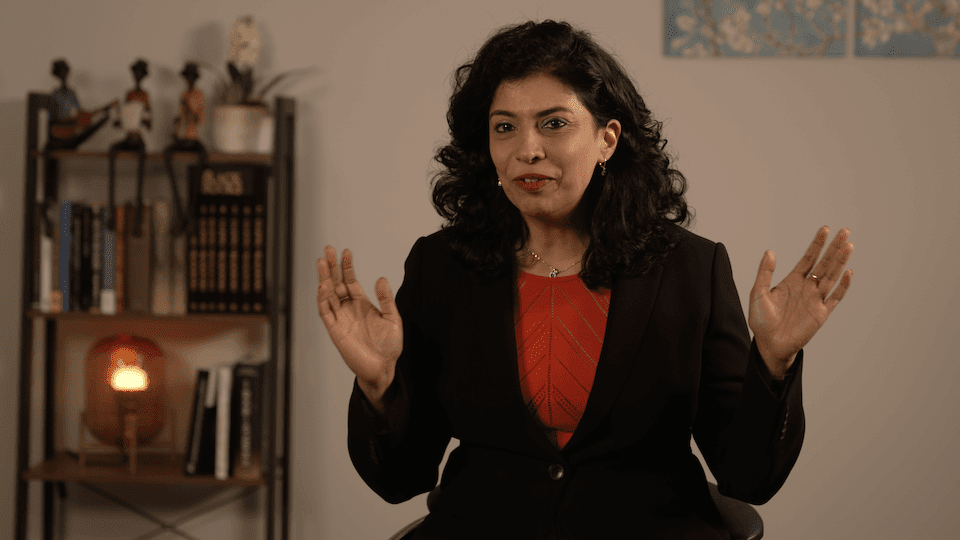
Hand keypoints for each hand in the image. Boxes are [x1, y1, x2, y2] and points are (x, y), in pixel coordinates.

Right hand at [317, 246, 401, 404]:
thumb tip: (381, 278)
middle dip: (330, 267)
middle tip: (327, 249)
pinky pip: (326, 312)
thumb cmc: (389, 345)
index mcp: (362, 303)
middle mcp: (348, 308)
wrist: (383, 368)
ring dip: (324, 279)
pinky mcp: (335, 330)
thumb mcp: (393, 319)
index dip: (347, 266)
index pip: (350, 280)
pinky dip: (323, 299)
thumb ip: (386, 299)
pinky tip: (324, 286)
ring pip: (327, 294)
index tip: (346, 251)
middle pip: (336, 283)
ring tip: (321, 262)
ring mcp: (340, 318)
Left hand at [748, 226, 853, 377]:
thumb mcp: (758, 293)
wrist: (769, 344)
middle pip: (824, 263)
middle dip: (834, 247)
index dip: (817, 244)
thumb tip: (770, 251)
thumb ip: (765, 273)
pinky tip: (848, 273)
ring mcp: (815, 299)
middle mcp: (806, 287)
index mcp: (792, 280)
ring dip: (840, 262)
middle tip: (845, 231)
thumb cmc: (761, 320)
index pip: (808, 258)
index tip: (825, 229)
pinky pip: (835, 298)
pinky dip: (843, 286)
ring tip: (849, 245)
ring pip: (832, 276)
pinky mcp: (821, 313)